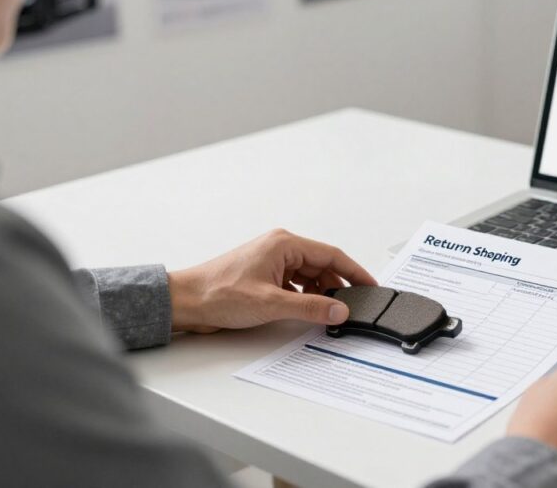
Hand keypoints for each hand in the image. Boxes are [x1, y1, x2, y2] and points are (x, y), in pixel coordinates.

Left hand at [167, 229, 376, 332]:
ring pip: (309, 276)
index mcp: (284, 244)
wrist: (186, 301)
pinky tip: (308, 311)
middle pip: (322, 266)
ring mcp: (272, 262)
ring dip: (320, 294)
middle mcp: (280, 248)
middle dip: (337, 286)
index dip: (355, 272)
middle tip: (352, 306)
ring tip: (329, 313)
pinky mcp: (265, 276)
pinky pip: (295, 284)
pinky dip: (305, 297)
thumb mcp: (271, 303)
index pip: (332, 255)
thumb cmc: (218, 293)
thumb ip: (310, 308)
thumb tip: (340, 310)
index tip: (370, 286)